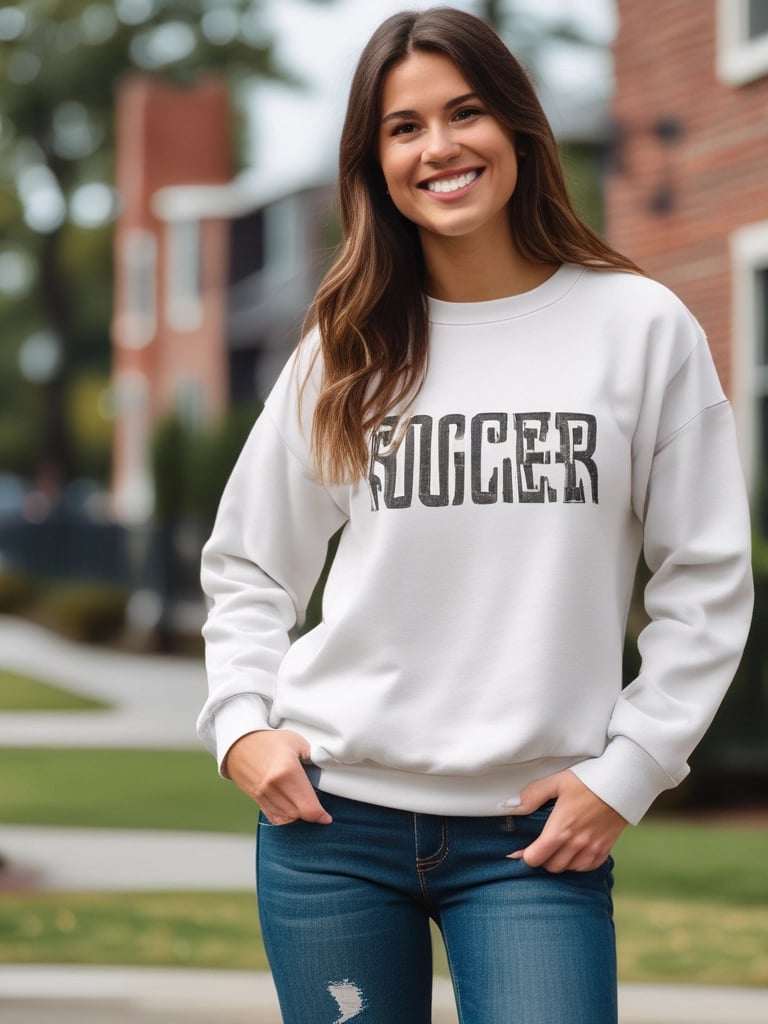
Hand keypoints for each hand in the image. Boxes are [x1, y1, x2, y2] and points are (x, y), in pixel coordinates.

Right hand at [224, 729, 331, 825]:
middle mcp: (273, 787)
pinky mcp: (257, 800)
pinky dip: (286, 816)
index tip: (326, 817)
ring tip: (304, 802)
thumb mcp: (296, 742)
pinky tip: (292, 808)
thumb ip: (313, 756)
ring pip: (287, 818)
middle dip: (311, 812)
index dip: (320, 815)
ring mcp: (263, 796)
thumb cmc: (269, 741)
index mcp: (287, 772)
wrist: (239, 744)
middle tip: (317, 804)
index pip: (308, 806)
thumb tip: (324, 770)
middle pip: (299, 815)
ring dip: (298, 814)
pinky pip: (275, 818)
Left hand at [506, 770, 626, 872]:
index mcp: (561, 829)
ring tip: (556, 846)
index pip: (535, 858)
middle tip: (539, 844)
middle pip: (550, 867)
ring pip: (568, 869)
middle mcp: (576, 844)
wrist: (623, 783)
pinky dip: (577, 863)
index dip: (524, 856)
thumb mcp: (556, 782)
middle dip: (541, 858)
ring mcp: (592, 849)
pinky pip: (586, 867)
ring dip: (559, 861)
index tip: (519, 850)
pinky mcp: (605, 850)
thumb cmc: (588, 780)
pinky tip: (574, 849)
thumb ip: (531, 795)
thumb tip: (508, 806)